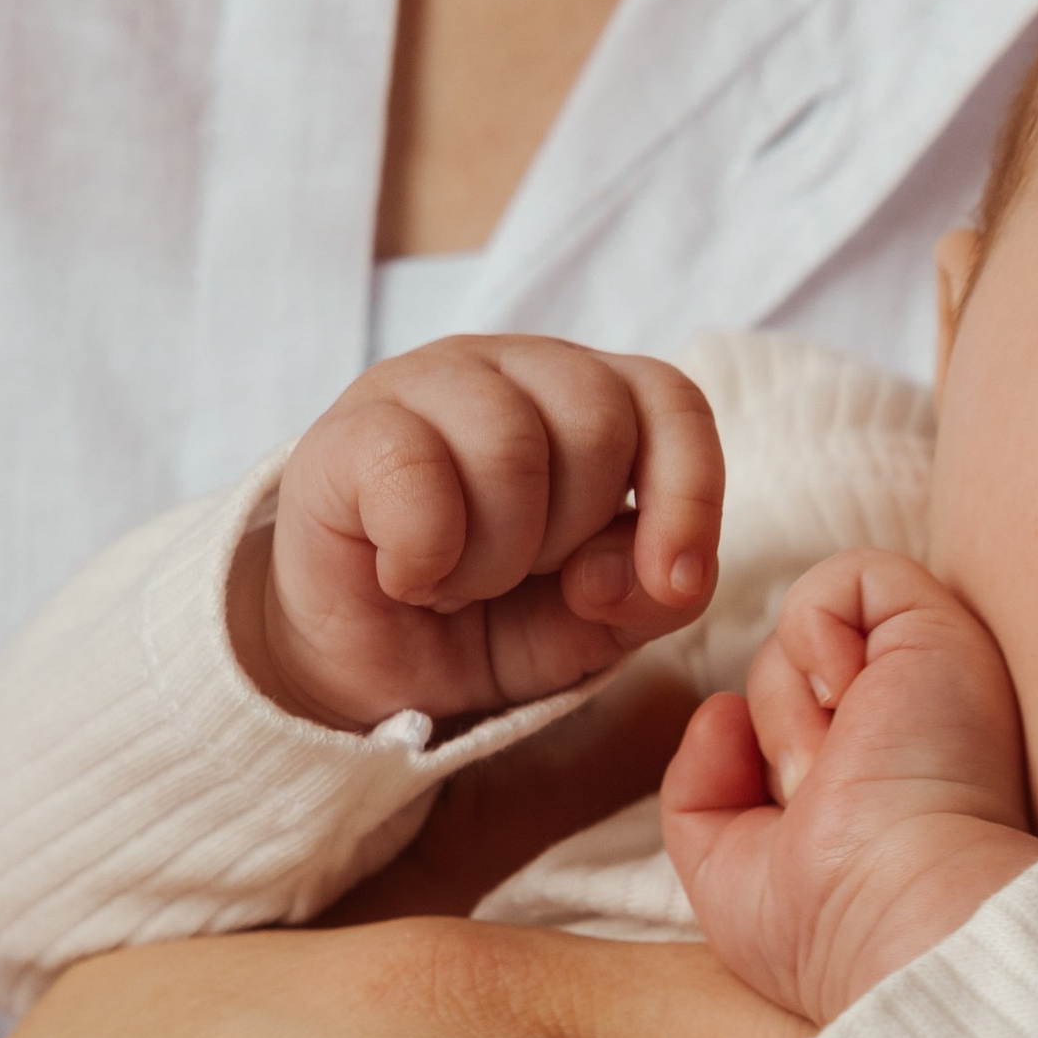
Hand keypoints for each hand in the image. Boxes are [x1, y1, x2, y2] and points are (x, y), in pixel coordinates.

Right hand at [257, 340, 724, 730]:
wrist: (370, 667)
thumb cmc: (495, 620)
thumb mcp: (602, 625)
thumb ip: (655, 595)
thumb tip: (654, 569)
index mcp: (591, 398)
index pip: (672, 403)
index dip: (689, 492)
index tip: (674, 580)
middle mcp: (514, 370)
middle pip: (597, 423)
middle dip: (571, 535)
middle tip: (516, 575)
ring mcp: (425, 384)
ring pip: (510, 445)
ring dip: (495, 556)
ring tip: (461, 581)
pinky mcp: (348, 429)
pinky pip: (416, 474)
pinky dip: (427, 556)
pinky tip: (408, 575)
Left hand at [663, 552, 1037, 1023]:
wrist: (905, 915)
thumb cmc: (826, 924)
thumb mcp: (728, 871)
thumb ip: (703, 789)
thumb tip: (720, 707)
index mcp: (881, 773)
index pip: (794, 723)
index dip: (763, 766)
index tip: (799, 826)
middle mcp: (910, 719)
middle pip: (785, 674)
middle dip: (777, 735)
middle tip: (825, 796)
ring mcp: (926, 673)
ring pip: (805, 632)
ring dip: (792, 704)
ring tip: (843, 762)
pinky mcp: (939, 630)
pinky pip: (847, 577)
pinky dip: (816, 628)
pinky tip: (845, 695)